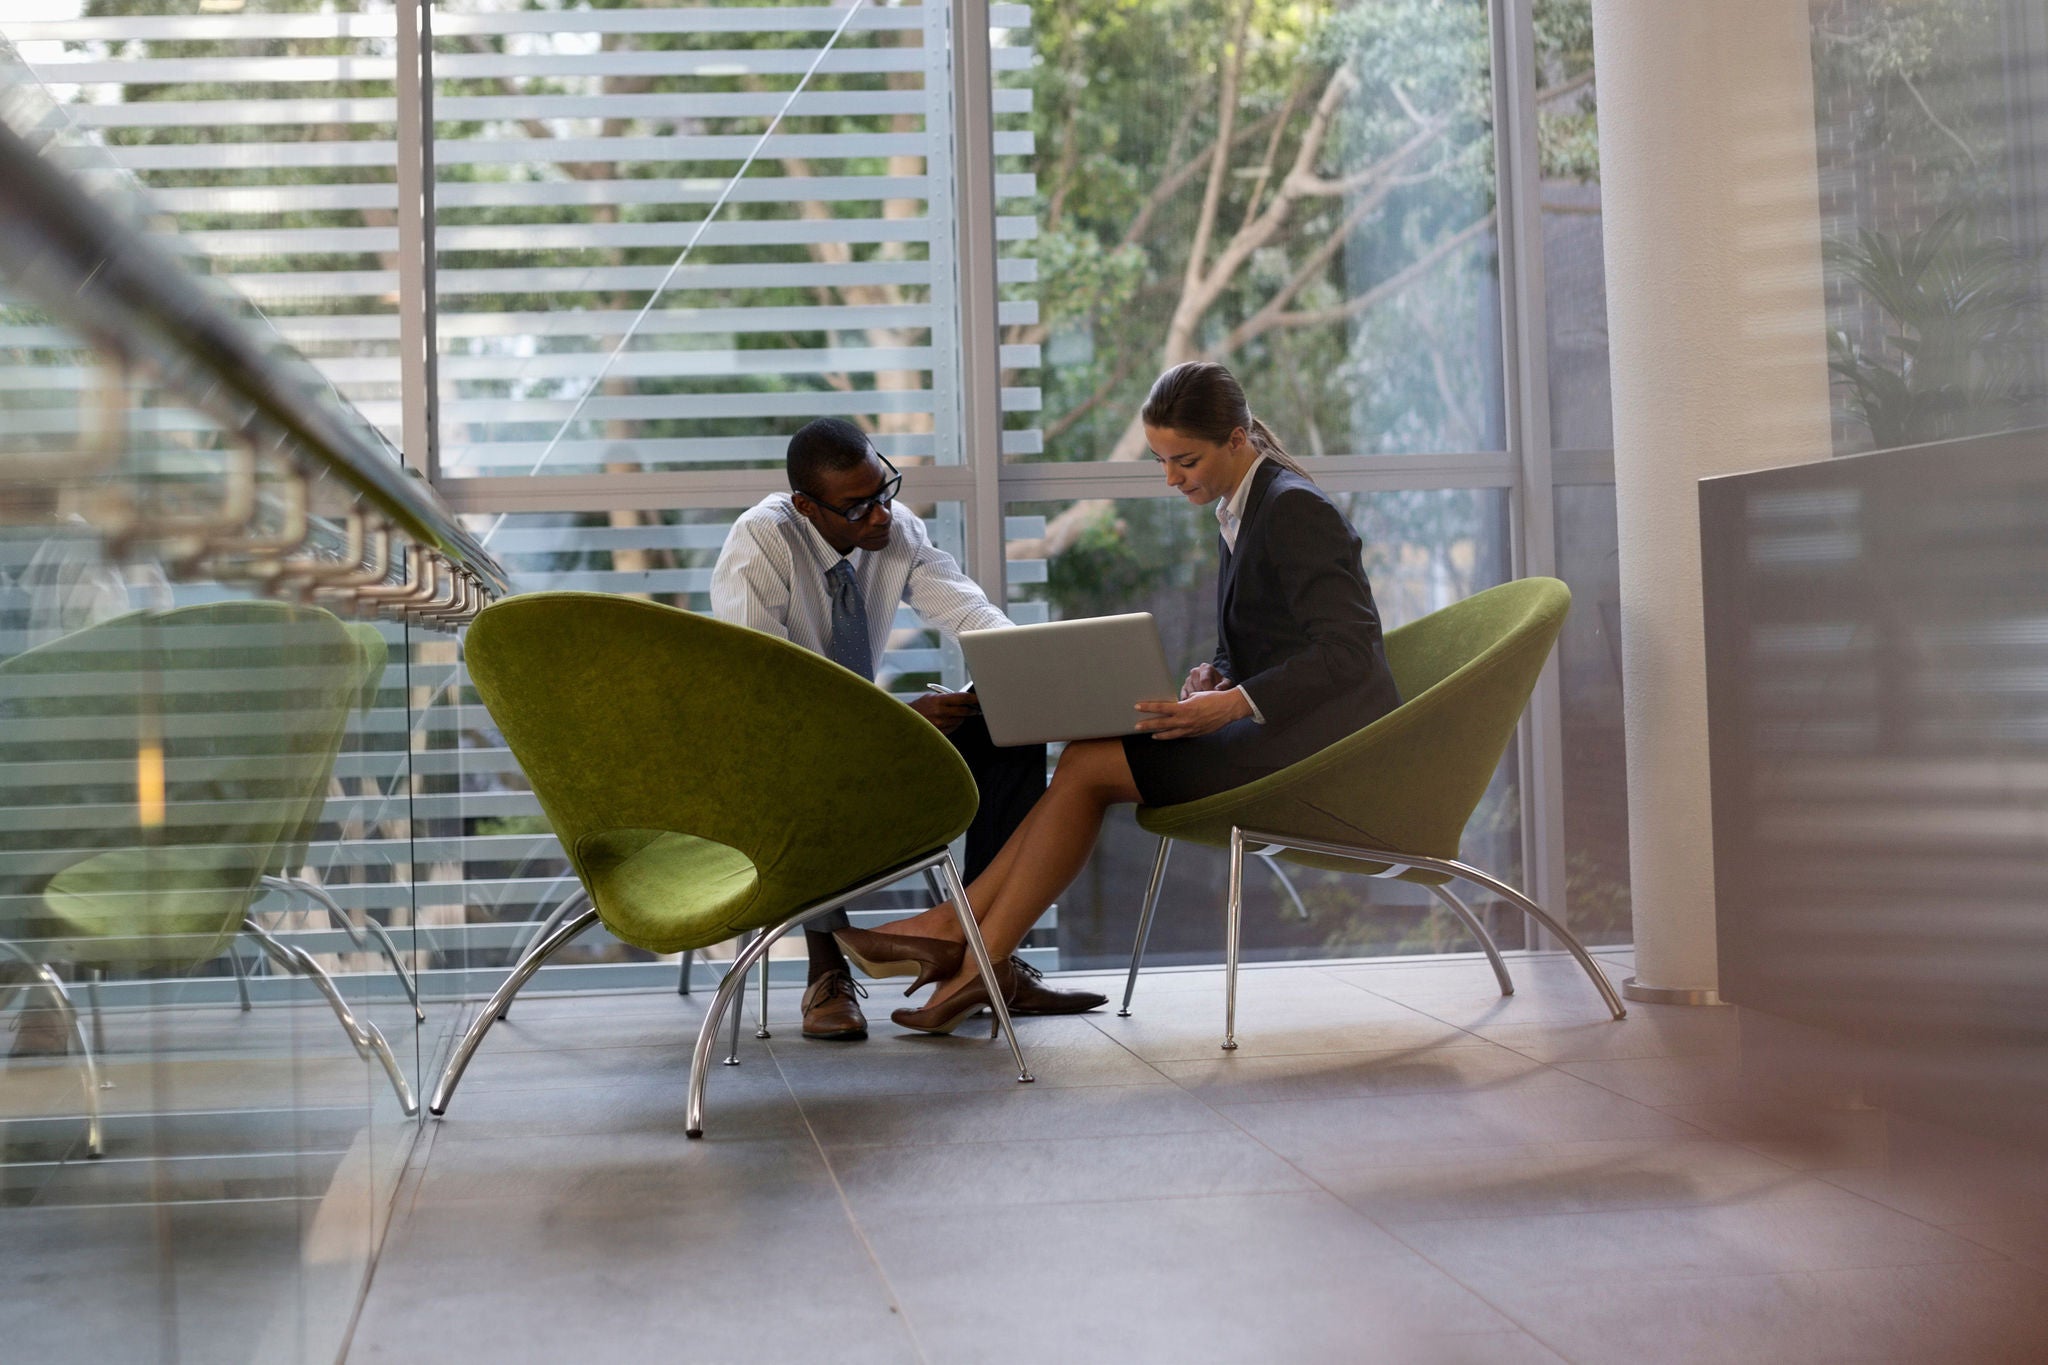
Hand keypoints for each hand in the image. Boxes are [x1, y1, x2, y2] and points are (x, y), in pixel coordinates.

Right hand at [910, 690, 979, 734]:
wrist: (906, 720)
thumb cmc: (920, 707)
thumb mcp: (931, 697)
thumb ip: (947, 698)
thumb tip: (964, 699)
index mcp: (939, 700)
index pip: (962, 698)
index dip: (974, 698)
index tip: (980, 698)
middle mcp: (941, 712)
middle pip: (965, 711)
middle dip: (972, 710)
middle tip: (976, 708)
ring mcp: (940, 724)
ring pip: (960, 721)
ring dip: (962, 717)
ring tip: (958, 714)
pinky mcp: (940, 733)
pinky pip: (954, 728)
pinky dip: (955, 724)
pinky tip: (950, 721)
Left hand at [1135, 688, 1251, 740]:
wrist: (1228, 708)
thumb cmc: (1213, 699)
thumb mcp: (1195, 696)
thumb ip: (1184, 702)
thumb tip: (1177, 705)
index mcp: (1183, 708)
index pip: (1161, 707)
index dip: (1148, 707)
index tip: (1138, 707)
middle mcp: (1185, 720)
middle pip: (1161, 724)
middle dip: (1148, 724)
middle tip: (1137, 726)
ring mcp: (1190, 729)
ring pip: (1170, 734)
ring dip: (1159, 734)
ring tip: (1151, 735)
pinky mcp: (1195, 734)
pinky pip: (1181, 736)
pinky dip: (1173, 736)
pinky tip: (1167, 736)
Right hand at [1181, 663, 1228, 700]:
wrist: (1215, 684)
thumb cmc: (1221, 684)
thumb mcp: (1226, 683)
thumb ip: (1224, 685)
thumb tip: (1217, 689)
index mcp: (1205, 667)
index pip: (1204, 680)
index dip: (1209, 690)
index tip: (1214, 698)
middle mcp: (1195, 671)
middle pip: (1197, 686)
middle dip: (1204, 696)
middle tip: (1210, 702)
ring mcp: (1188, 680)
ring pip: (1190, 692)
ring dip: (1197, 699)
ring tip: (1205, 703)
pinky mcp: (1184, 688)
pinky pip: (1184, 696)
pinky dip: (1189, 702)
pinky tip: (1196, 705)